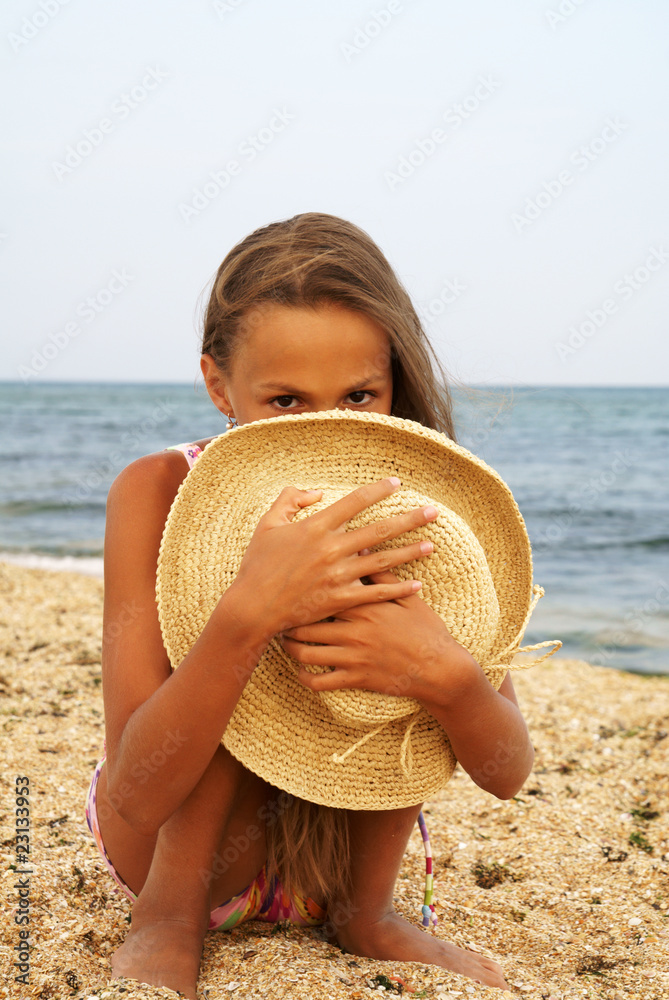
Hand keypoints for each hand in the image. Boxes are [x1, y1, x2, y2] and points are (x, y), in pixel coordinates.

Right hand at [225, 478, 439, 635]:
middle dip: (410, 519)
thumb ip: (289, 500)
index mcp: (316, 527)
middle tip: (434, 512)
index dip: (378, 490)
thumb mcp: (267, 524)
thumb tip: (315, 491)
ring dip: (410, 551)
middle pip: (380, 529)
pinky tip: (416, 584)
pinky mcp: (340, 600)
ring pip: (383, 560)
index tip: (396, 483)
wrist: (253, 607)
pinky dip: (397, 588)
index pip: (355, 501)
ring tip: (432, 544)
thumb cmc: (257, 565)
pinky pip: (376, 592)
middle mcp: (331, 548)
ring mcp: (338, 575)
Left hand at [277, 564, 476, 703]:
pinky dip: (306, 678)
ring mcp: (354, 656)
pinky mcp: (356, 679)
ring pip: (307, 653)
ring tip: (284, 642)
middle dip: (288, 621)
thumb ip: (382, 574)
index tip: (290, 588)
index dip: (301, 591)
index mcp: (365, 605)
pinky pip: (321, 682)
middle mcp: (354, 630)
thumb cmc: (425, 629)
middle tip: (279, 616)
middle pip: (307, 623)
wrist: (440, 668)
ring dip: (290, 649)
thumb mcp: (407, 598)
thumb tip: (364, 546)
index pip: (322, 592)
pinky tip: (300, 672)